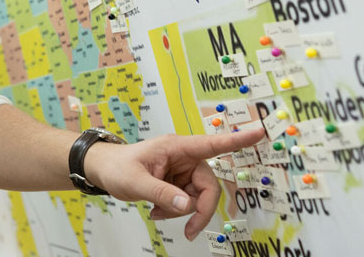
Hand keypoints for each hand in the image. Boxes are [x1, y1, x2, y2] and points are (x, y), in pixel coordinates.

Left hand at [83, 125, 263, 239]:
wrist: (104, 170)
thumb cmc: (117, 166)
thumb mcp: (136, 182)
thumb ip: (162, 194)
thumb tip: (187, 205)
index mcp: (177, 147)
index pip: (212, 144)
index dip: (237, 140)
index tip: (259, 132)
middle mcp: (185, 158)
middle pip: (209, 186)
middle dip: (199, 209)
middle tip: (189, 230)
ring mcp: (182, 171)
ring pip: (199, 197)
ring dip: (182, 211)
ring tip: (157, 211)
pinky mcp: (179, 183)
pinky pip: (188, 202)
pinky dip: (176, 211)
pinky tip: (157, 210)